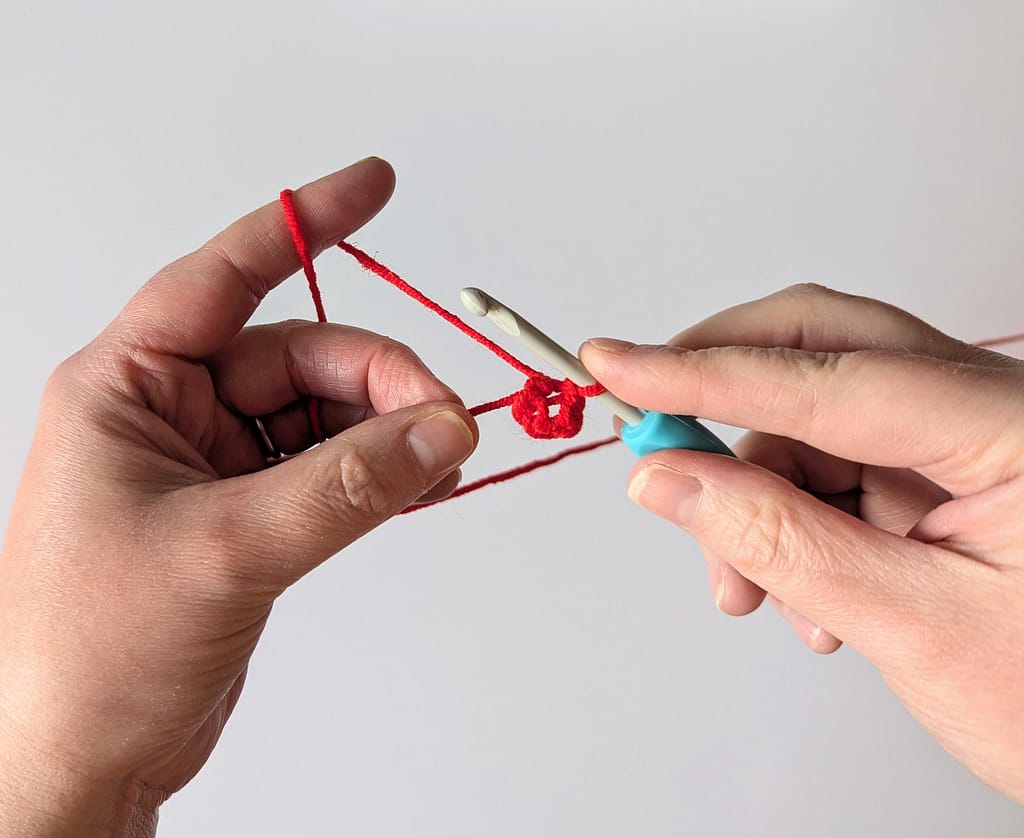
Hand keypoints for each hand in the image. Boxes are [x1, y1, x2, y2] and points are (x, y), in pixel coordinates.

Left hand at [0, 159, 477, 836]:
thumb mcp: (227, 550)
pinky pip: (330, 464)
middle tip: (445, 422)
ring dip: (389, 430)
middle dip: (381, 382)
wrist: (81, 753)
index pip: (226, 275)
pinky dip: (379, 471)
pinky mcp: (248, 510)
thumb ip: (346, 486)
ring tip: (442, 461)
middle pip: (303, 357)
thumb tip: (440, 431)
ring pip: (326, 413)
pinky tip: (418, 483)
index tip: (373, 185)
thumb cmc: (91, 649)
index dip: (305, 223)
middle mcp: (172, 413)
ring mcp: (214, 463)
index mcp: (129, 386)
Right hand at [579, 284, 1023, 801]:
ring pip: (816, 415)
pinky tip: (802, 591)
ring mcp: (966, 436)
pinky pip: (835, 463)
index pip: (826, 376)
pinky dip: (792, 516)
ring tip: (747, 585)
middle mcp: (991, 407)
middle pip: (824, 346)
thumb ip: (783, 543)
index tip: (618, 367)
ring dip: (756, 491)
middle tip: (658, 445)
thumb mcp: (918, 629)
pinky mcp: (944, 470)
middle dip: (725, 393)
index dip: (704, 374)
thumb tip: (672, 481)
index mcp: (1015, 426)